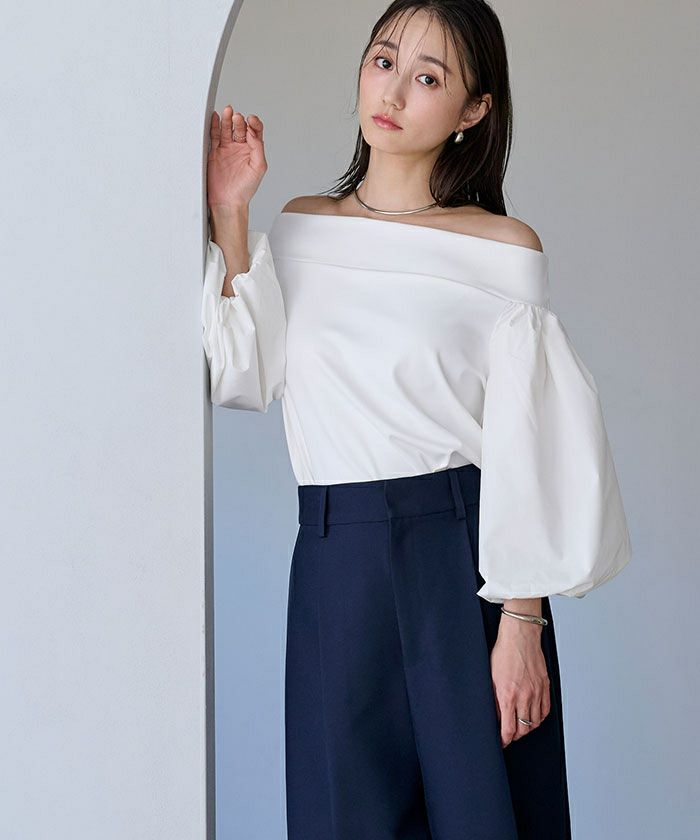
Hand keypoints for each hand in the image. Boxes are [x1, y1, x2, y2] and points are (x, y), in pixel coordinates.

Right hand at [207, 105, 267, 212]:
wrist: (228, 201)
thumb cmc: (245, 189)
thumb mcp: (259, 167)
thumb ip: (258, 148)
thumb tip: (253, 132)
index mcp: (253, 150)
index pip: (255, 131)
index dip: (254, 123)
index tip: (251, 121)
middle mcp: (240, 148)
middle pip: (240, 128)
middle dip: (239, 121)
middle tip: (237, 118)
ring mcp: (227, 149)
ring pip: (227, 129)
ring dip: (227, 120)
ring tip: (227, 111)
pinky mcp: (214, 153)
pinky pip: (214, 136)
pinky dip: (214, 126)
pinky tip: (215, 118)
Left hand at [490, 618, 550, 747]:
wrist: (520, 636)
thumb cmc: (504, 653)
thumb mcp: (491, 677)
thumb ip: (493, 699)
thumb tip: (494, 715)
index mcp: (507, 695)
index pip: (508, 729)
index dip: (504, 740)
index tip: (501, 742)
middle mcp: (524, 697)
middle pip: (523, 729)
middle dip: (515, 736)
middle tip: (510, 735)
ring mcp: (536, 692)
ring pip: (535, 722)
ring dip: (527, 728)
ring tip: (520, 727)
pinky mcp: (545, 686)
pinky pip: (545, 710)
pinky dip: (539, 718)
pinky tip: (533, 717)